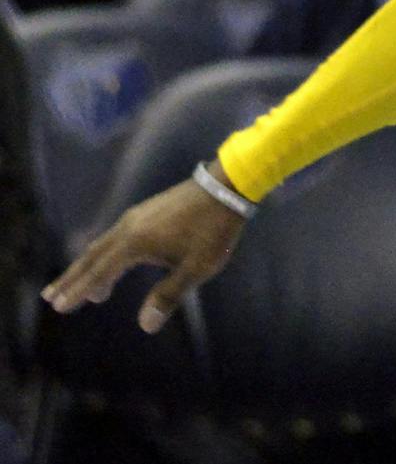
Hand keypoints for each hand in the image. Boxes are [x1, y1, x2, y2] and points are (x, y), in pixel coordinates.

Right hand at [43, 168, 247, 333]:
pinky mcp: (145, 211)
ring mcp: (135, 216)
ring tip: (73, 284)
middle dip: (71, 279)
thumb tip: (145, 326)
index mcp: (135, 243)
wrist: (227, 187)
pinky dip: (103, 253)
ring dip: (85, 266)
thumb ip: (169, 295)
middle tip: (50, 297)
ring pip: (101, 245)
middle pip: (91, 258)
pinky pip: (114, 236)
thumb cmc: (214, 230)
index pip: (99, 274)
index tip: (59, 307)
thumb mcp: (197, 267)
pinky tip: (108, 260)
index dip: (79, 292)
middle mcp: (127, 228)